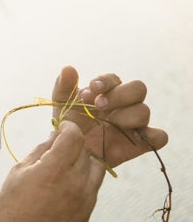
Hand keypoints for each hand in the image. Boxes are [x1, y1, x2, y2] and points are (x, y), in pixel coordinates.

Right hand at [0, 120, 104, 221]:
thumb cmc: (12, 204)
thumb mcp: (19, 171)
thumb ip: (41, 150)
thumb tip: (55, 135)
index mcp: (53, 170)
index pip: (74, 136)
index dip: (69, 127)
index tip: (63, 127)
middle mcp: (73, 183)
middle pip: (84, 149)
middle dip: (72, 143)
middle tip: (59, 146)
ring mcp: (84, 198)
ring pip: (95, 166)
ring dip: (83, 159)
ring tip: (65, 164)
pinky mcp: (87, 210)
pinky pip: (94, 184)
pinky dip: (85, 176)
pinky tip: (68, 180)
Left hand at [52, 66, 167, 167]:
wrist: (71, 153)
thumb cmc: (69, 125)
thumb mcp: (62, 106)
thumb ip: (63, 87)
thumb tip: (68, 68)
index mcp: (108, 92)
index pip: (114, 79)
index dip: (105, 82)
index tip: (91, 89)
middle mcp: (125, 105)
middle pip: (138, 89)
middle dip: (119, 95)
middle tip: (99, 105)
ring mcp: (134, 124)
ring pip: (144, 111)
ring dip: (126, 116)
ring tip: (107, 124)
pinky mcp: (140, 143)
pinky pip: (159, 137)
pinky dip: (153, 136)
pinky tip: (133, 138)